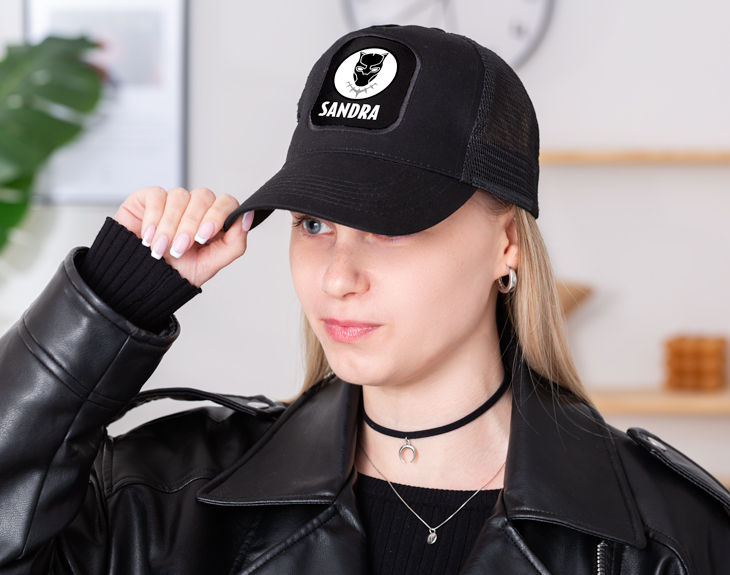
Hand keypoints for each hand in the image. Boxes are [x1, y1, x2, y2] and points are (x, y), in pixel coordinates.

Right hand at [113, 186, 252, 287]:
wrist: (141, 279)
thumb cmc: (176, 272)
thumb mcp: (210, 264)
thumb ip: (234, 243)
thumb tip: (247, 217)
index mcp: (214, 220)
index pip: (226, 202)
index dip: (217, 215)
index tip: (203, 237)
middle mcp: (196, 207)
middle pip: (203, 197)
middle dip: (190, 225)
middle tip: (179, 249)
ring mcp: (174, 200)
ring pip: (179, 196)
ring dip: (170, 226)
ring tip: (161, 249)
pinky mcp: (150, 197)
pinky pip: (157, 195)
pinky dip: (153, 218)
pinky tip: (148, 237)